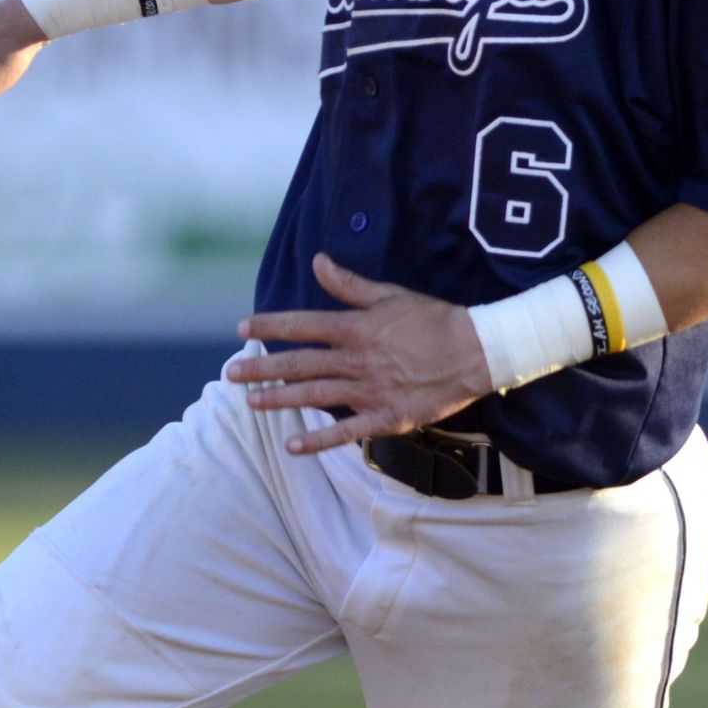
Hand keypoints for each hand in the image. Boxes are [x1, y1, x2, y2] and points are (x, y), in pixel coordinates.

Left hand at [227, 251, 489, 454]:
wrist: (477, 353)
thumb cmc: (434, 320)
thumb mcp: (390, 295)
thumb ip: (349, 285)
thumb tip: (318, 261)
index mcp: (356, 328)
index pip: (302, 326)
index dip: (269, 327)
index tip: (242, 329)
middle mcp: (356, 360)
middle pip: (299, 364)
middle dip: (261, 369)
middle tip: (231, 374)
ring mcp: (369, 391)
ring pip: (314, 397)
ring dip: (279, 400)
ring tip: (251, 403)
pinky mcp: (385, 418)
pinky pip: (345, 432)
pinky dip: (317, 441)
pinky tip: (291, 446)